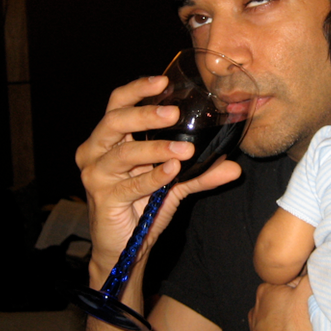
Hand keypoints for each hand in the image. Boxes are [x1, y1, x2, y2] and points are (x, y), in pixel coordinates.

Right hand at [75, 76, 240, 280]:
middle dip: (146, 115)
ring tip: (184, 150)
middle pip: (115, 120)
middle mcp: (96, 151)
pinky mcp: (102, 198)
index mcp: (110, 139)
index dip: (137, 89)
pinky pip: (130, 184)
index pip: (118, 103)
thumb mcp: (175, 185)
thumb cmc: (143, 207)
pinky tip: (172, 170)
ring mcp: (96, 175)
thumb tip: (234, 168)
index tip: (163, 81)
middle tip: (174, 112)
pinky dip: (153, 176)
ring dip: (156, 148)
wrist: (123, 249)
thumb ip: (201, 173)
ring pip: (123, 153)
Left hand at [248, 277, 330, 330]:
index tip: (312, 295)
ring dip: (286, 326)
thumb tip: (317, 261)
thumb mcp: (309, 291)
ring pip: (275, 324)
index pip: (286, 280)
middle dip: (293, 305)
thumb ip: (311, 273)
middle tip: (310, 314)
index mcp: (266, 291)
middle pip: (279, 301)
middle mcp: (255, 311)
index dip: (301, 286)